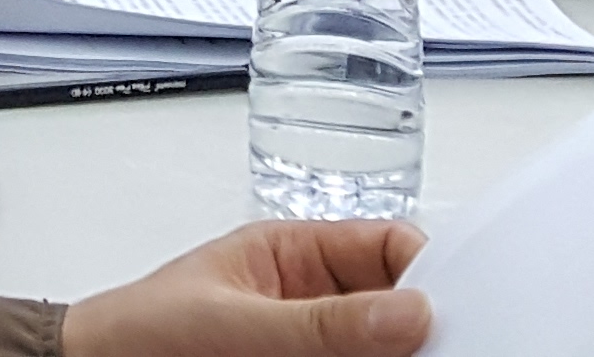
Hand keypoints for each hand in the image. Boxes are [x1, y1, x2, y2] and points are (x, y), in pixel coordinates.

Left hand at [61, 222, 429, 356]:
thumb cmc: (136, 333)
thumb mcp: (234, 322)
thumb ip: (320, 322)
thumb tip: (407, 312)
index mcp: (296, 254)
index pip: (387, 247)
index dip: (427, 270)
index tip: (456, 306)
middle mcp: (312, 301)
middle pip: (395, 309)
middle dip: (420, 328)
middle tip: (447, 348)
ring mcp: (310, 344)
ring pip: (379, 348)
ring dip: (400, 353)